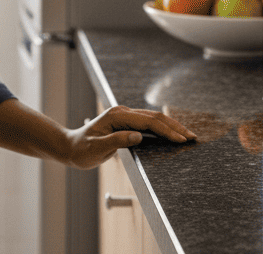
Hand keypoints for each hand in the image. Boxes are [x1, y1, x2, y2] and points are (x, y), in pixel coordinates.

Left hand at [64, 105, 196, 168]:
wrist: (70, 147)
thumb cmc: (81, 150)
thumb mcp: (96, 149)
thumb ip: (117, 141)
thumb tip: (138, 136)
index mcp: (117, 116)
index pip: (148, 122)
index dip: (166, 130)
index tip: (181, 139)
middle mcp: (123, 112)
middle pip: (155, 117)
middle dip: (175, 126)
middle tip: (192, 137)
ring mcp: (125, 116)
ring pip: (154, 118)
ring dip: (171, 126)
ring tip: (187, 135)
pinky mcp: (127, 123)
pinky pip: (149, 123)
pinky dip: (162, 128)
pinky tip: (171, 133)